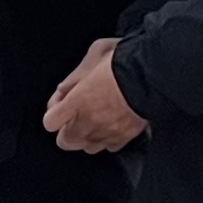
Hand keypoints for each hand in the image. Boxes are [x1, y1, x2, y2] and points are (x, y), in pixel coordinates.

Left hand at [44, 37, 146, 154]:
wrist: (152, 74)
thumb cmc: (122, 60)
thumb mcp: (94, 54)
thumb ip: (74, 76)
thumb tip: (64, 89)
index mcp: (76, 101)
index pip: (49, 122)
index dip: (54, 115)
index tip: (62, 105)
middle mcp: (88, 122)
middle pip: (65, 141)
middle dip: (67, 130)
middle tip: (77, 116)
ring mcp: (106, 133)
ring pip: (87, 147)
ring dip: (87, 137)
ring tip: (97, 121)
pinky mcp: (124, 138)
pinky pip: (109, 147)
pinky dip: (109, 139)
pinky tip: (114, 125)